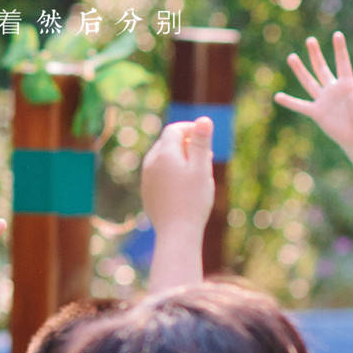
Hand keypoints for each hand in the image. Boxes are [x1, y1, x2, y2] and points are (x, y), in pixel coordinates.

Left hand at [140, 116, 215, 233]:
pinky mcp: (147, 192)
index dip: (190, 128)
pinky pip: (159, 175)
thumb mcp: (201, 168)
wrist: (176, 233)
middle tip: (206, 156)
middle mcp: (150, 163)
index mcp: (163, 154)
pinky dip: (172, 173)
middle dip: (186, 144)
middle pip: (167, 143)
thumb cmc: (193, 200)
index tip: (205, 135)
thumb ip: (201, 143)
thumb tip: (204, 119)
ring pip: (163, 159)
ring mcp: (146, 178)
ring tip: (198, 172)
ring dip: (179, 159)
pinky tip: (185, 187)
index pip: (174, 130)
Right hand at [273, 32, 352, 151]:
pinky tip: (277, 96)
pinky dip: (289, 102)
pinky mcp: (316, 112)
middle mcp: (333, 89)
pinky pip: (300, 105)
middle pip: (322, 68)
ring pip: (309, 81)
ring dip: (300, 70)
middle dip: (316, 54)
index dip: (340, 49)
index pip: (342, 63)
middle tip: (310, 40)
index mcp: (347, 84)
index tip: (338, 34)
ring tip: (292, 56)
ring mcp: (323, 100)